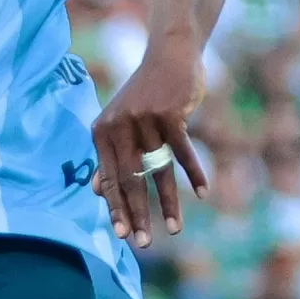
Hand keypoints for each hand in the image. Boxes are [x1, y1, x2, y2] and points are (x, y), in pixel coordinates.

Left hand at [89, 46, 207, 248]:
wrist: (169, 55)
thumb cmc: (145, 95)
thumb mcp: (121, 122)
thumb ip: (110, 155)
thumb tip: (97, 192)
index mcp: (102, 132)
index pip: (108, 177)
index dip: (115, 207)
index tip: (121, 235)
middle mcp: (119, 126)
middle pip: (130, 179)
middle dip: (137, 214)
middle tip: (143, 243)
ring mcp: (144, 119)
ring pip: (158, 170)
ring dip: (167, 203)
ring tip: (174, 229)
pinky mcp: (169, 113)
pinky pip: (183, 151)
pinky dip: (194, 174)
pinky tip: (202, 193)